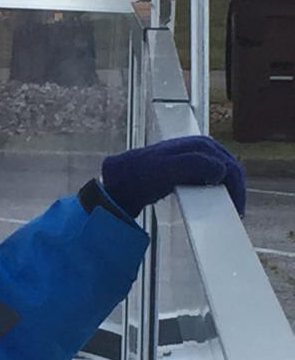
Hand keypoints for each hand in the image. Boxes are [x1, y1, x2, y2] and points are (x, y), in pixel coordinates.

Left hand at [102, 135, 245, 217]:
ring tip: (225, 212)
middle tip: (234, 214)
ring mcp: (197, 158)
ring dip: (226, 193)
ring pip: (223, 176)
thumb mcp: (168, 169)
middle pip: (230, 171)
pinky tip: (211, 205)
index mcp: (201, 145)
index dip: (236, 189)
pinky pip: (210, 180)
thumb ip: (195, 165)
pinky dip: (214, 192)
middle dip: (234, 192)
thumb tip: (221, 170)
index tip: (235, 210)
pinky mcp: (190, 169)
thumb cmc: (142, 172)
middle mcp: (203, 148)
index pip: (230, 167)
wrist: (123, 177)